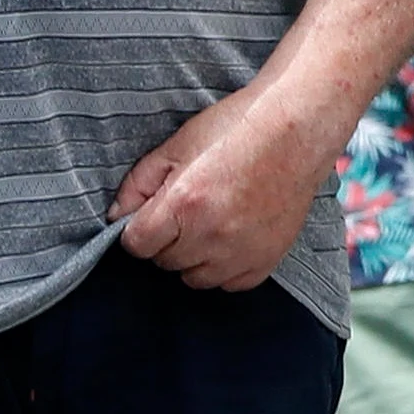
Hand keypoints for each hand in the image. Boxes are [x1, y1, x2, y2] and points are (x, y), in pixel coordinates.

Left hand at [111, 85, 335, 290]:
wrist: (296, 130)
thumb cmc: (236, 129)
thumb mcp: (177, 144)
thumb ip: (139, 183)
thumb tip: (117, 215)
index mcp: (183, 204)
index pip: (136, 245)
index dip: (138, 230)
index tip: (150, 217)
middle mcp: (211, 236)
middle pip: (164, 262)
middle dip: (167, 240)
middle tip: (186, 211)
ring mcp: (241, 253)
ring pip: (195, 278)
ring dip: (194, 257)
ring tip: (209, 223)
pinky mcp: (266, 261)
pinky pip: (230, 284)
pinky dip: (225, 267)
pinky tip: (232, 236)